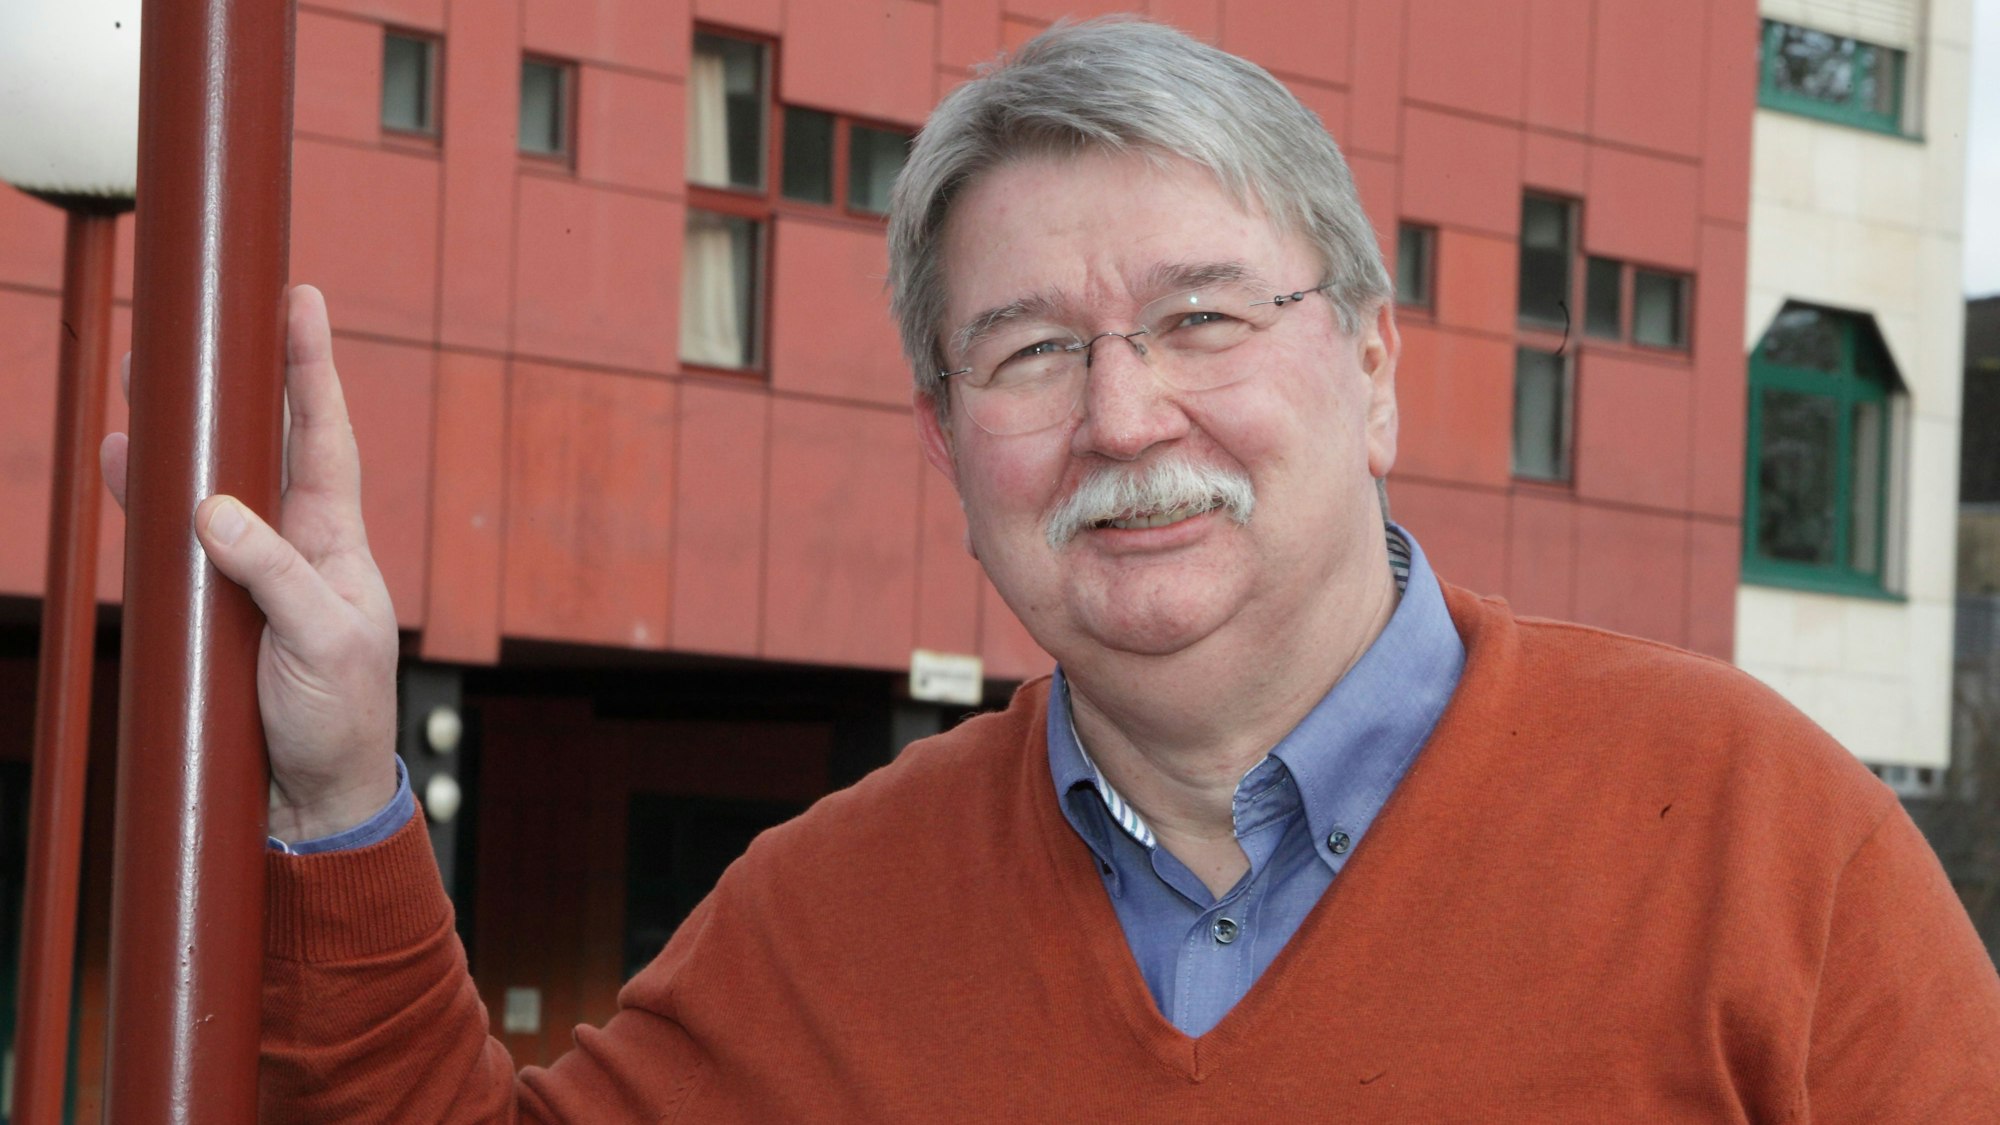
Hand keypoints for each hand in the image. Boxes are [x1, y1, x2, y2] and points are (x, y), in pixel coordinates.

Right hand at [101, 285, 400, 842]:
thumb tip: (212, 510)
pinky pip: (166, 538)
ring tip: (146, 371)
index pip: (324, 436)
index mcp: (336, 541)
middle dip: (234, 378)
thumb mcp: (322, 642)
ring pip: (205, 481)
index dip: (312, 368)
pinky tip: (119, 458)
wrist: (311, 796)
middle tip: (203, 318)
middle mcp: (292, 541)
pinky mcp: (205, 605)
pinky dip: (142, 498)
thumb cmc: (340, 718)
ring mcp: (245, 569)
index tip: (300, 300)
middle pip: (258, 443)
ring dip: (177, 430)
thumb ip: (273, 576)